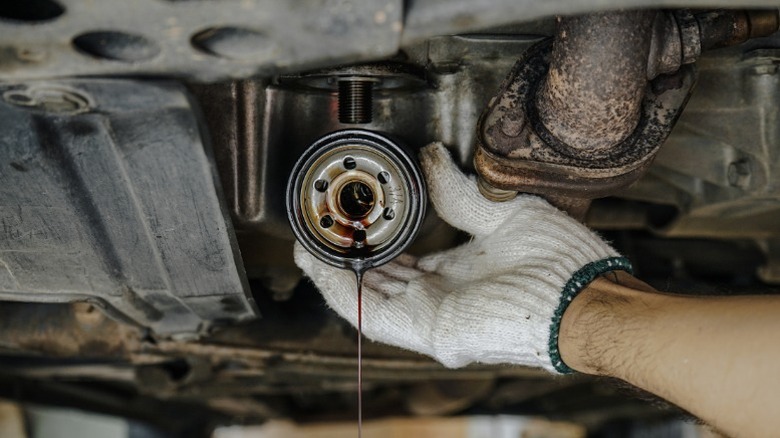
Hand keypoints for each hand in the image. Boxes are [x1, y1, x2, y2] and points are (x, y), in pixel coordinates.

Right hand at [294, 143, 629, 372]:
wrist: (587, 296)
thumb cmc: (562, 263)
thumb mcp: (501, 216)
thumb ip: (458, 194)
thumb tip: (432, 159)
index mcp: (459, 274)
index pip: (403, 264)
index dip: (375, 245)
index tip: (354, 220)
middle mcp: (442, 298)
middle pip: (378, 283)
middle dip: (346, 259)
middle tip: (320, 231)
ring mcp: (434, 318)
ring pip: (367, 300)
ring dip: (333, 274)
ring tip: (309, 244)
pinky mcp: (430, 331)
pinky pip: (372, 314)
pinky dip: (342, 290)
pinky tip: (323, 263)